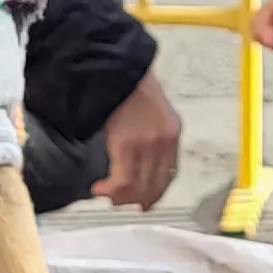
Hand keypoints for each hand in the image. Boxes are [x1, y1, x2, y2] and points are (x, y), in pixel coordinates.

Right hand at [89, 78, 181, 210]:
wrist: (117, 69)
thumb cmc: (130, 86)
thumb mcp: (153, 109)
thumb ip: (152, 133)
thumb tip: (140, 156)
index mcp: (172, 132)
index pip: (169, 174)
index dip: (156, 192)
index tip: (145, 201)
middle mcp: (164, 142)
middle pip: (155, 185)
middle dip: (138, 199)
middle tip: (122, 202)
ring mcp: (146, 145)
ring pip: (138, 187)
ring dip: (121, 197)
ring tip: (107, 195)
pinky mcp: (126, 146)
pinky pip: (122, 180)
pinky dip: (111, 189)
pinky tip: (99, 188)